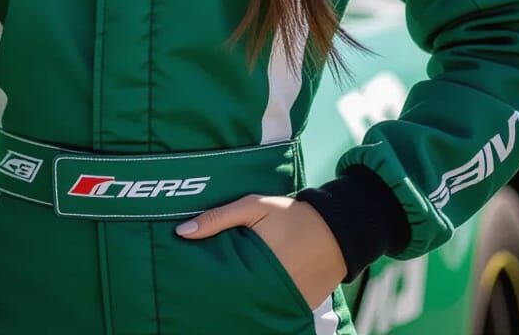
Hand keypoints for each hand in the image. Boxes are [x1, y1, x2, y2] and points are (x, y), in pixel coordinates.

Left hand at [175, 195, 345, 309]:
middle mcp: (271, 290)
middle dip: (218, 296)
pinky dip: (259, 305)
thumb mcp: (254, 207)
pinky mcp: (297, 309)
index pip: (222, 284)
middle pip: (234, 301)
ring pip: (252, 308)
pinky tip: (246, 298)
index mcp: (257, 265)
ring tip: (220, 297)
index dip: (204, 284)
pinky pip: (271, 311)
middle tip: (200, 292)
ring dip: (238, 303)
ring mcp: (285, 303)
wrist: (336, 229)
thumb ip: (219, 218)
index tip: (189, 280)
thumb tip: (182, 232)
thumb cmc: (290, 215)